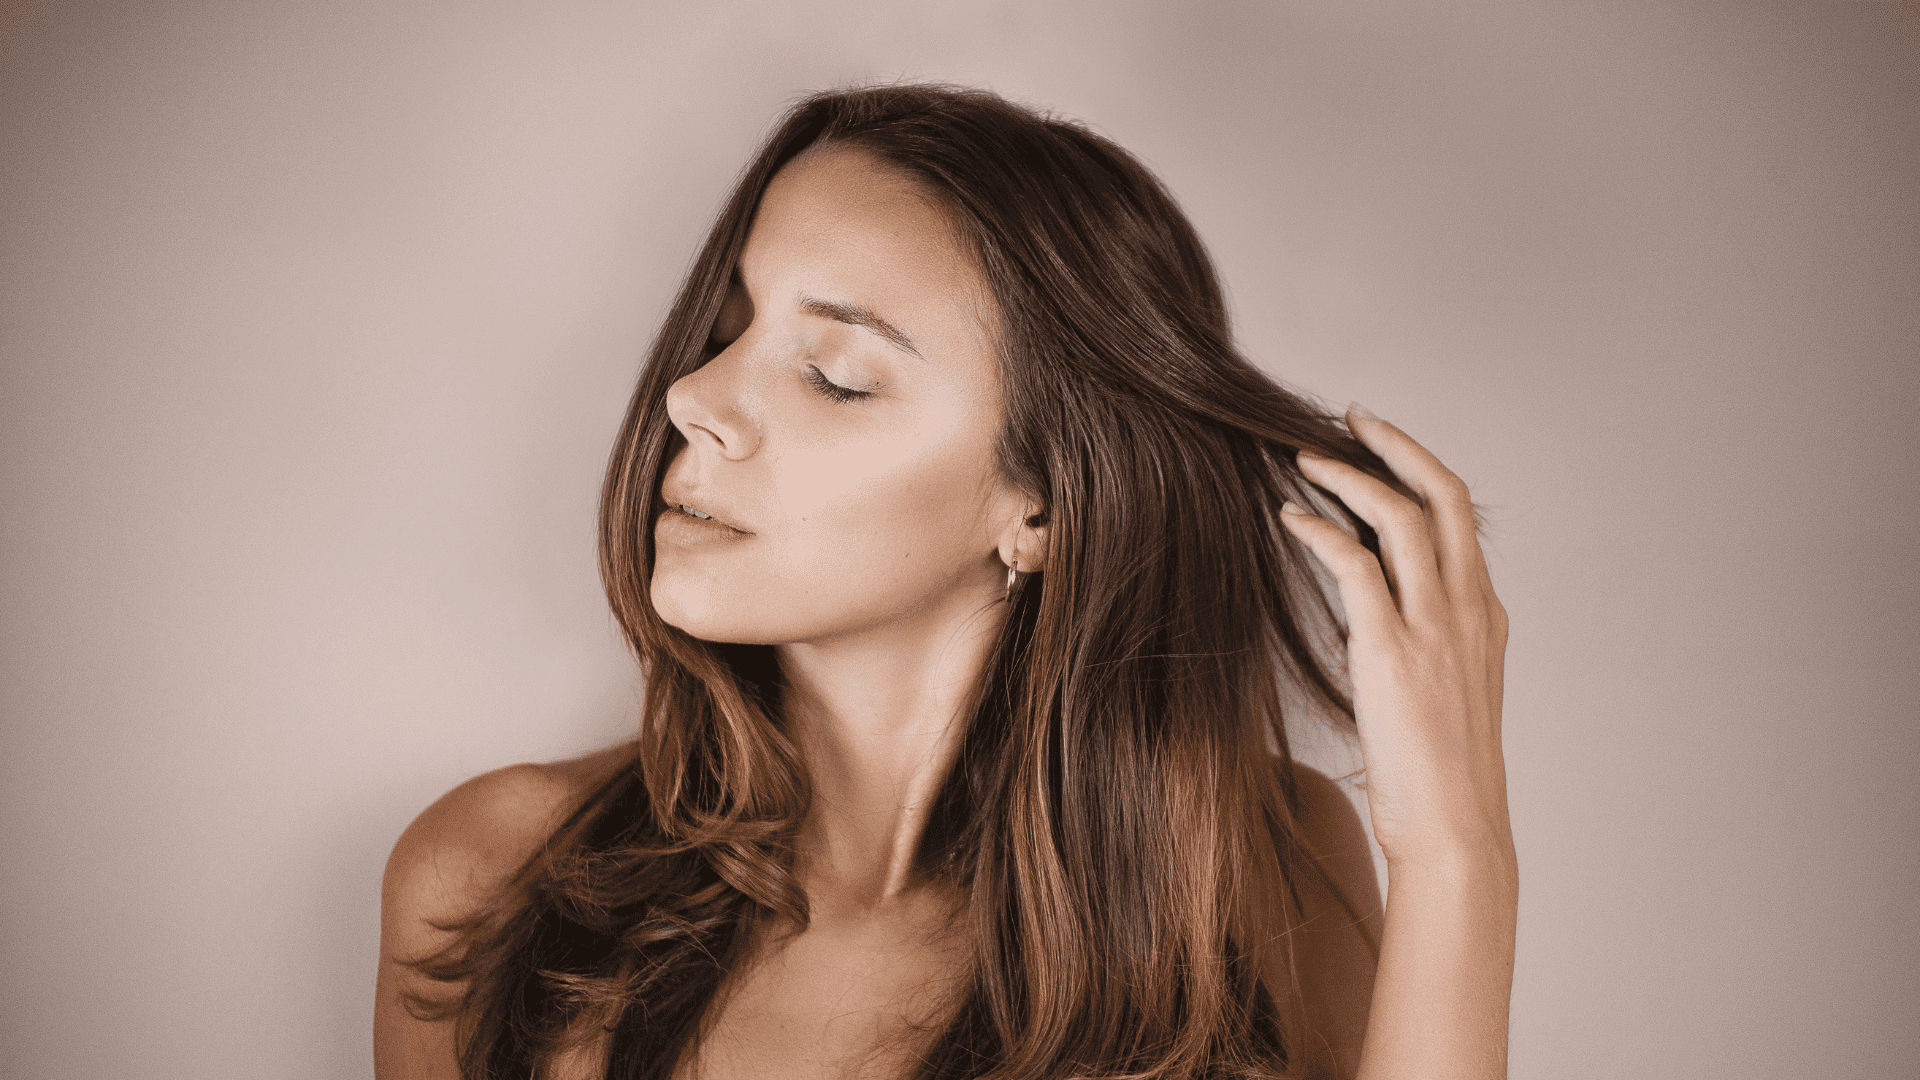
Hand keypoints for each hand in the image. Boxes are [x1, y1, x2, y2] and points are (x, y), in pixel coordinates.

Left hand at [1279, 403, 1511, 870]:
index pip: (1458, 519)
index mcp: (1485, 616)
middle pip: (1443, 494)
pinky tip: (1291, 518)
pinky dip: (1322, 530)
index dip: (1420, 471)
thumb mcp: (1444, 694)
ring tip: (1303, 458)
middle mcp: (1469, 608)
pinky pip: (1357, 564)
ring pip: (1402, 515)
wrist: (1456, 828)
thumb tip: (1368, 619)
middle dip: (1397, 444)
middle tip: (1352, 416)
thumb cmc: (1442, 776)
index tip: (1381, 445)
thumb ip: (1419, 645)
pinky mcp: (1394, 650)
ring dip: (1351, 475)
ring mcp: (1437, 626)